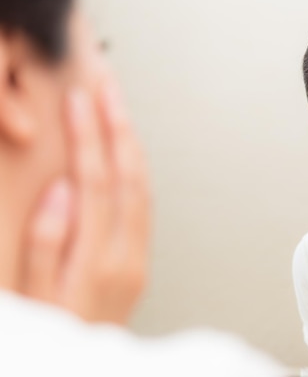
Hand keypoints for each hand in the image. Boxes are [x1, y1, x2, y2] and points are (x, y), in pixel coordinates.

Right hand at [19, 81, 150, 324]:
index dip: (89, 137)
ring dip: (132, 143)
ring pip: (143, 186)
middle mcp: (127, 253)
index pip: (98, 181)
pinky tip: (128, 153)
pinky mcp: (139, 261)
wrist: (87, 372)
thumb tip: (64, 189)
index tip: (81, 101)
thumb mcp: (33, 296)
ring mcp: (138, 257)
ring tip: (119, 108)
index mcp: (99, 258)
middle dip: (119, 126)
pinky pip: (145, 204)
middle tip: (109, 88)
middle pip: (129, 176)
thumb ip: (47, 242)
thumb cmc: (54, 333)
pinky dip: (137, 170)